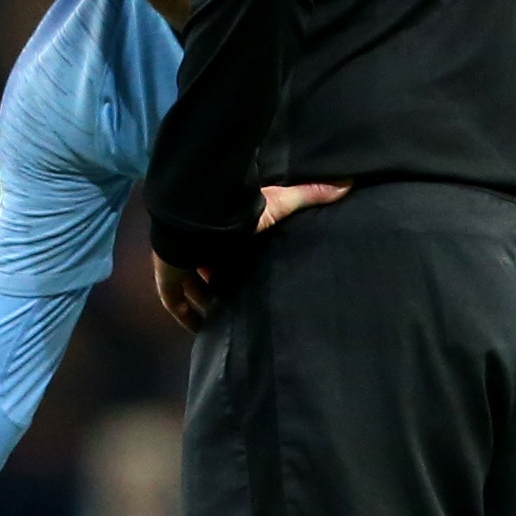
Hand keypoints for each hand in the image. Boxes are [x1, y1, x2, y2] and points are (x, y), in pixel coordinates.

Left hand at [156, 184, 347, 329]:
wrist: (198, 217)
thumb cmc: (237, 212)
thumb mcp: (279, 203)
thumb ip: (309, 195)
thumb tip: (347, 184)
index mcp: (225, 233)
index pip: (232, 254)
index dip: (242, 267)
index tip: (257, 282)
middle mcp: (203, 248)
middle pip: (212, 274)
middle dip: (224, 290)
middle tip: (244, 311)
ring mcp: (182, 264)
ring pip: (194, 289)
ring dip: (208, 305)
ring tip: (227, 324)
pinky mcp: (168, 279)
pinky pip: (176, 303)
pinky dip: (186, 316)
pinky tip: (200, 331)